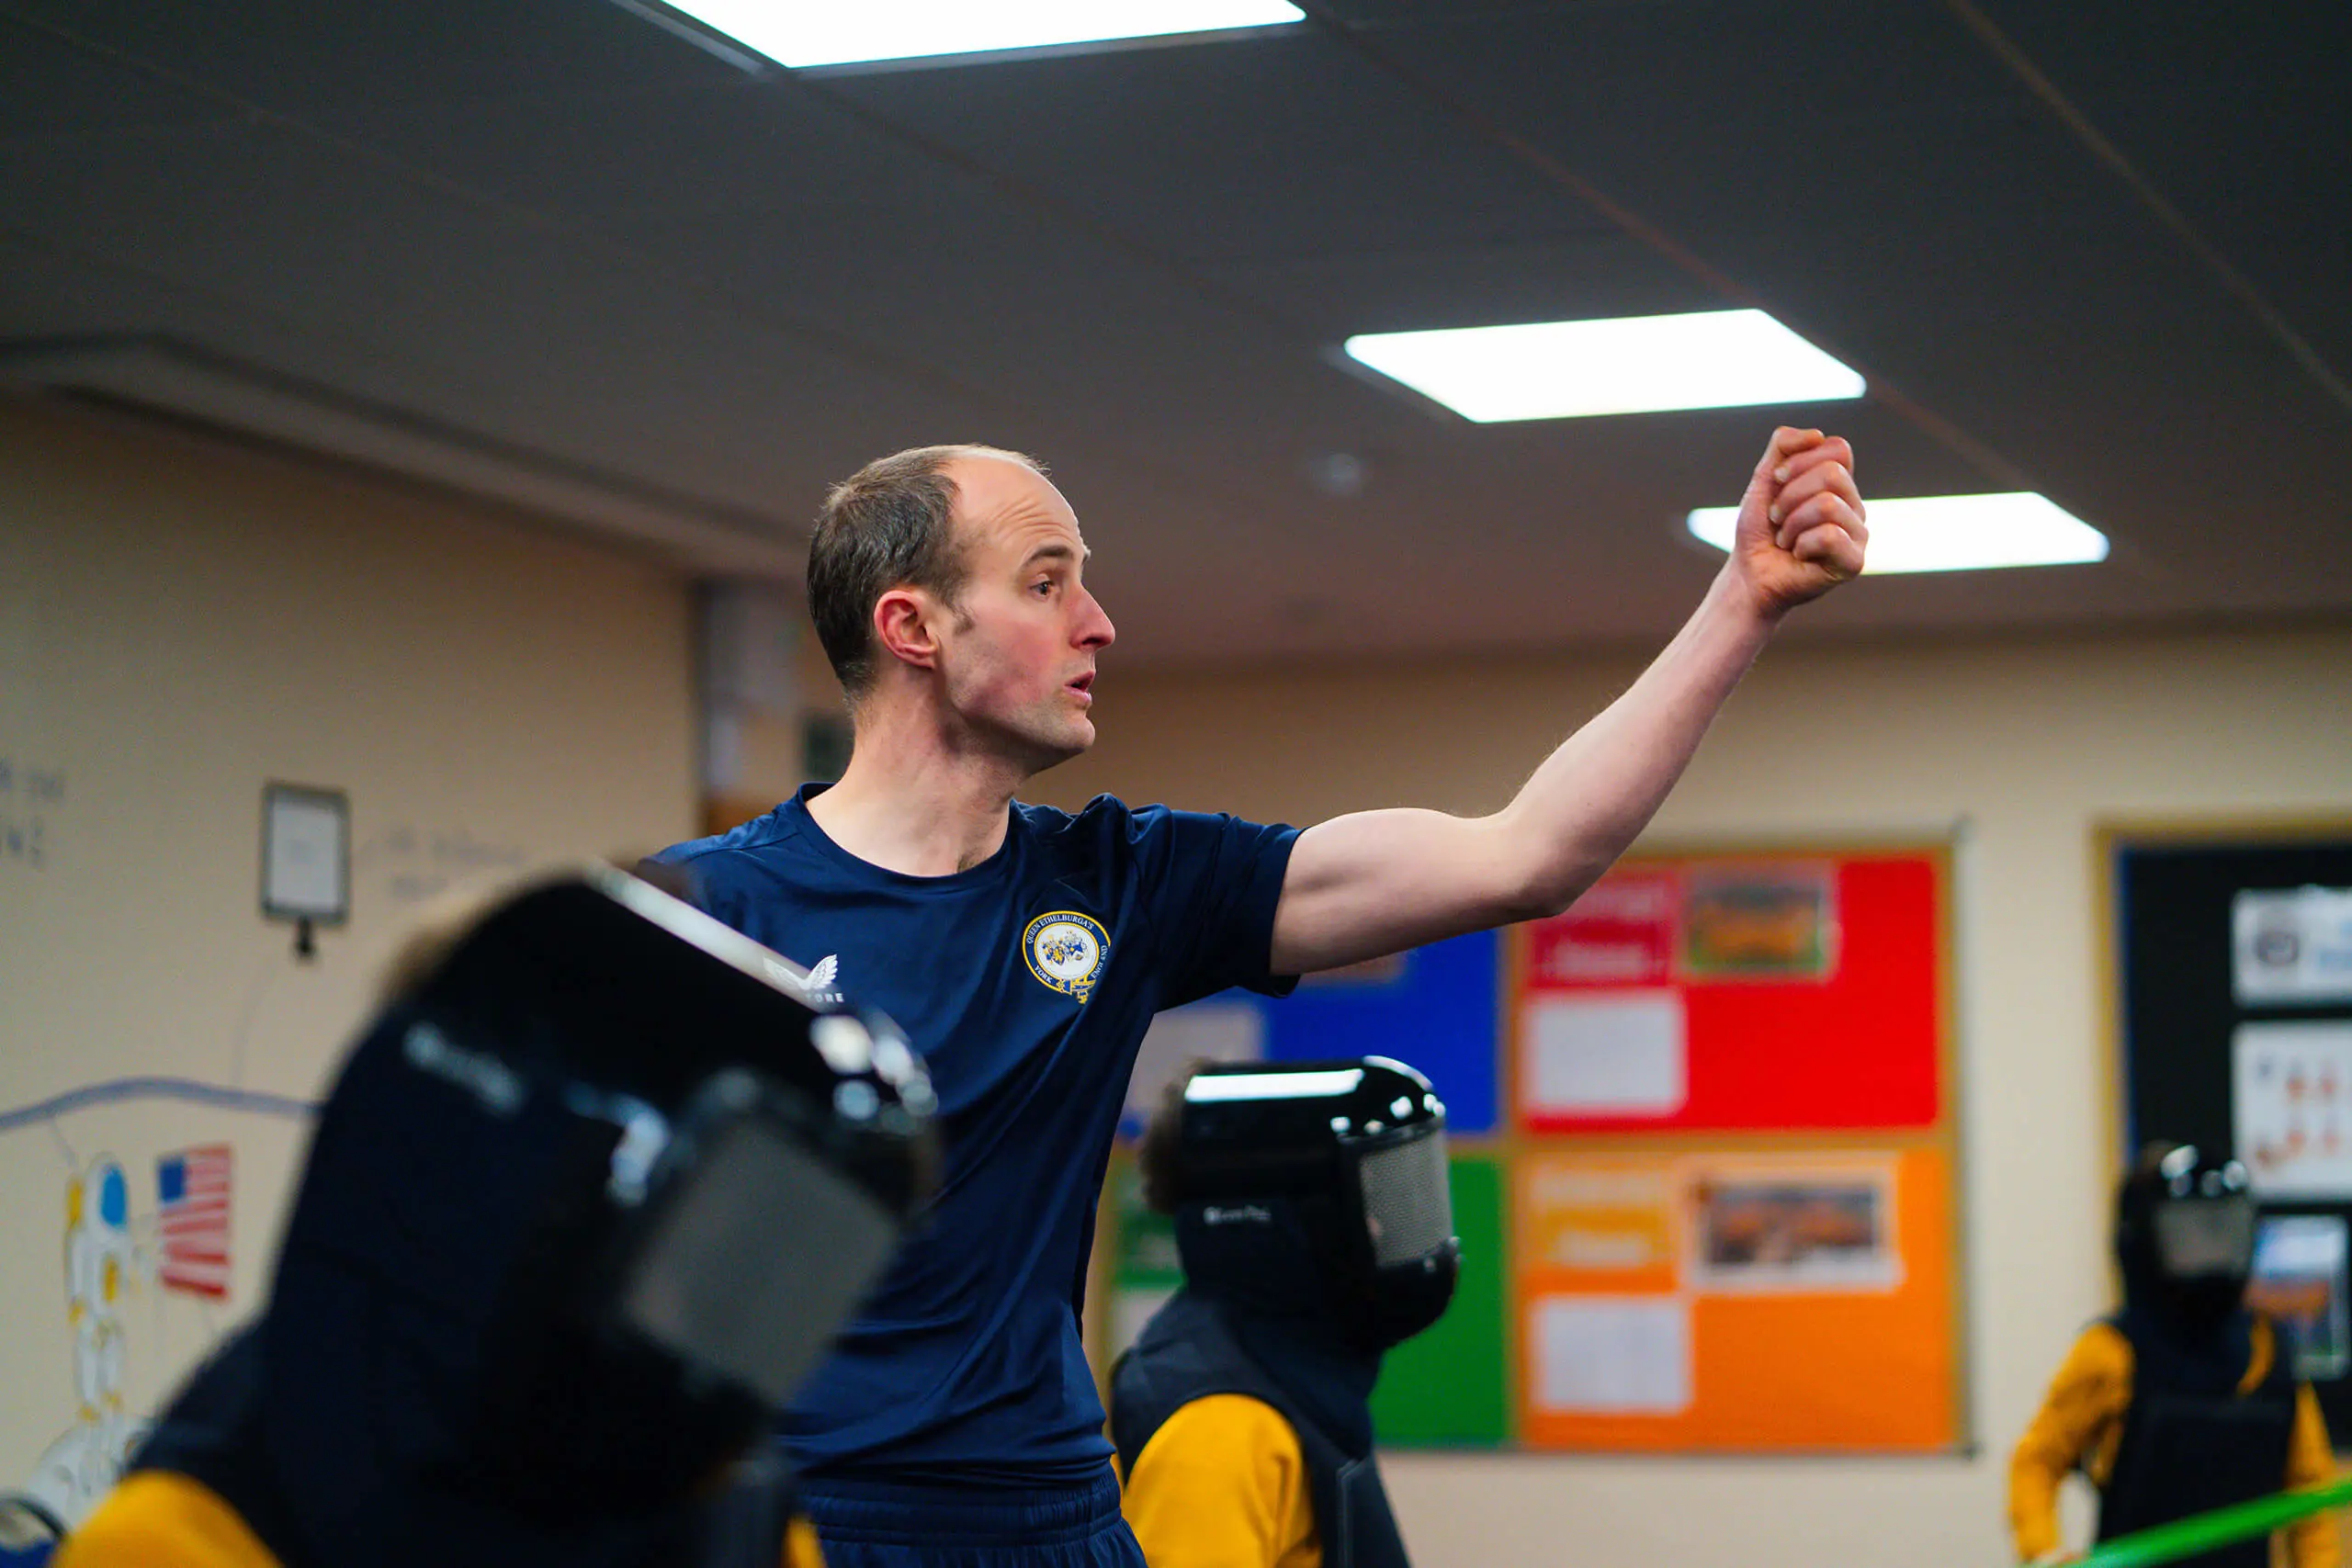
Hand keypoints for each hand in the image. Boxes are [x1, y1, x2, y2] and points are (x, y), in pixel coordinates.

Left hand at [1727, 426, 1867, 617]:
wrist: (1748, 574)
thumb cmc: (1760, 530)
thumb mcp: (1764, 479)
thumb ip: (1783, 446)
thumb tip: (1816, 435)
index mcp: (1839, 483)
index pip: (1838, 448)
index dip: (1801, 460)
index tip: (1778, 481)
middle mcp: (1854, 505)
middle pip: (1833, 474)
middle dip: (1790, 495)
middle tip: (1777, 518)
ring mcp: (1858, 533)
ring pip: (1828, 505)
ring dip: (1791, 524)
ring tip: (1786, 540)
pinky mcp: (1854, 562)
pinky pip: (1831, 536)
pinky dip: (1802, 545)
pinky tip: (1799, 556)